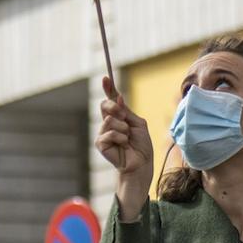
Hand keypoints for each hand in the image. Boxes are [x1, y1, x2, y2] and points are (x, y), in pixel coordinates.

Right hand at [96, 75, 152, 220]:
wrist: (141, 164)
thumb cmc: (142, 146)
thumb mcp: (138, 124)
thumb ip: (127, 112)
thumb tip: (117, 98)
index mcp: (119, 117)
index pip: (111, 100)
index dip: (108, 88)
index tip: (106, 77)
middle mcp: (108, 123)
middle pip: (105, 105)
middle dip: (116, 109)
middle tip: (125, 119)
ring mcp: (103, 133)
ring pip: (109, 120)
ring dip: (123, 128)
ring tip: (127, 139)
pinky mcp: (100, 143)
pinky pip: (109, 133)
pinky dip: (120, 137)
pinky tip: (123, 145)